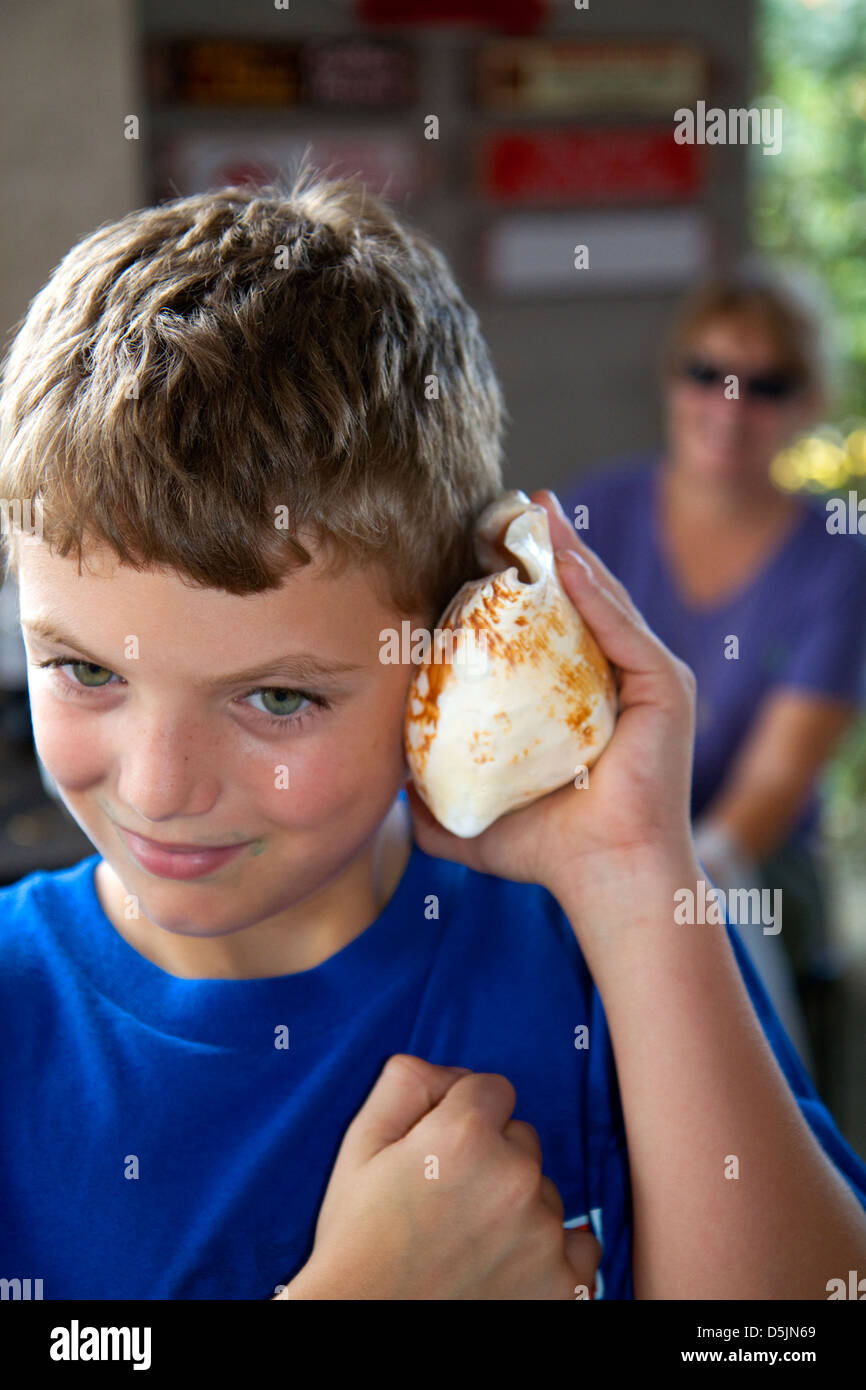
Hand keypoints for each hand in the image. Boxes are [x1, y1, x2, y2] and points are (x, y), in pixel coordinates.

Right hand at [274, 1054, 600, 1299]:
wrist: (364, 1323)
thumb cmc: (357, 1243)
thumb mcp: (359, 1146)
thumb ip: (406, 1084)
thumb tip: (451, 1072)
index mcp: (464, 1133)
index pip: (493, 1089)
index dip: (463, 1116)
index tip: (442, 1151)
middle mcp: (514, 1176)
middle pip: (522, 1139)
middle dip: (493, 1159)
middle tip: (449, 1202)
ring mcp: (544, 1233)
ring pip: (546, 1191)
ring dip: (519, 1206)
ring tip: (470, 1241)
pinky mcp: (565, 1284)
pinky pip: (581, 1246)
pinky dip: (553, 1253)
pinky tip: (511, 1264)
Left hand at [405, 488, 697, 897]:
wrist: (603, 880)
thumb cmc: (546, 849)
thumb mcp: (471, 815)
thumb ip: (428, 798)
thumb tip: (380, 782)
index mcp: (574, 694)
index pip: (544, 622)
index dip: (514, 577)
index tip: (477, 539)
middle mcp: (614, 677)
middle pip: (575, 596)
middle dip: (542, 547)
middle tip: (506, 503)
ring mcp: (645, 679)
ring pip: (601, 600)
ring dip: (566, 552)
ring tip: (531, 511)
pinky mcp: (667, 688)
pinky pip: (626, 629)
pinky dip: (595, 593)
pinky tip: (562, 561)